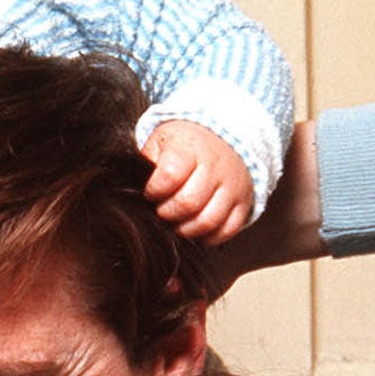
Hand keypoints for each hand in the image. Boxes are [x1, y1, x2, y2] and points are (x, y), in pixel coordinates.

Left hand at [141, 120, 254, 242]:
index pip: (169, 176)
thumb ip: (146, 162)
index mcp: (190, 148)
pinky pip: (227, 230)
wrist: (225, 138)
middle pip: (188, 203)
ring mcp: (232, 186)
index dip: (154, 191)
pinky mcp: (243, 203)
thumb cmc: (185, 146)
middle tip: (162, 210)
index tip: (151, 192)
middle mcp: (215, 167)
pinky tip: (195, 228)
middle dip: (167, 213)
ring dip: (186, 230)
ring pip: (208, 221)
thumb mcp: (162, 141)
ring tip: (177, 222)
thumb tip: (131, 185)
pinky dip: (208, 237)